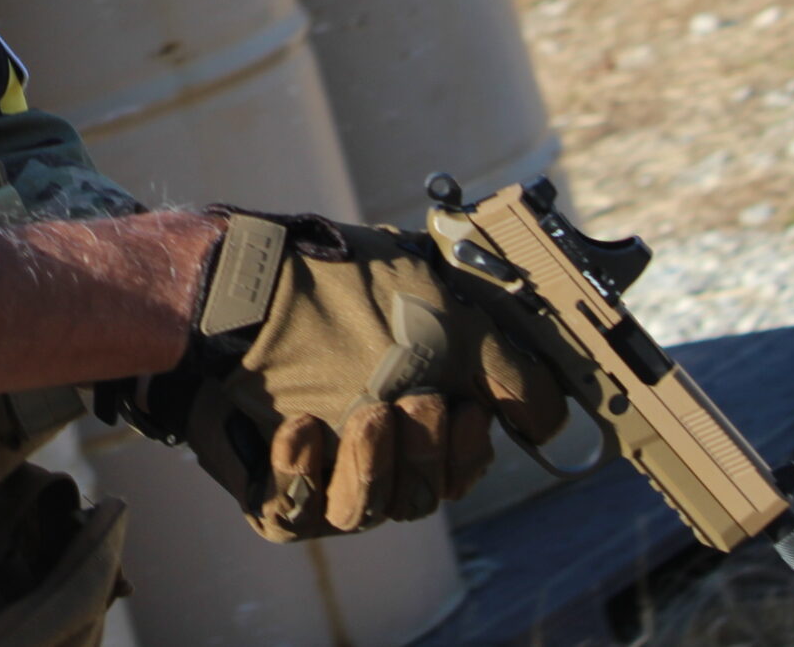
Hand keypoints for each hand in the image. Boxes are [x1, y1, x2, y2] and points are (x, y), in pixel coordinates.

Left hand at [121, 211, 568, 541]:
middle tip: (414, 400)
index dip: (468, 452)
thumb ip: (507, 372)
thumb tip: (549, 421)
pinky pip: (295, 513)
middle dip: (424, 452)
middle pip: (418, 498)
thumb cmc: (344, 289)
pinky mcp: (267, 483)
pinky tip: (301, 426)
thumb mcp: (446, 316)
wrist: (244, 279)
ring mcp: (317, 470)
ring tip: (365, 415)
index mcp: (412, 418)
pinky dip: (305, 473)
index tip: (464, 408)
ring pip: (365, 514)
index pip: (458, 472)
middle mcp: (367, 451)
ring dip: (373, 466)